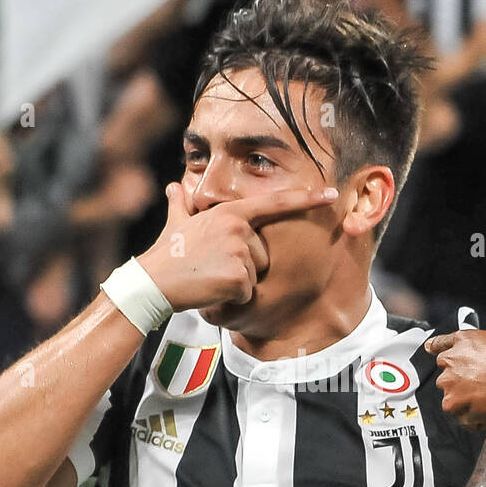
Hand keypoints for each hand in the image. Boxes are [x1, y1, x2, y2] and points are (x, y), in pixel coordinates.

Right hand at [136, 182, 337, 311]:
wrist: (154, 281)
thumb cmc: (167, 253)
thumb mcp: (176, 223)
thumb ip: (181, 205)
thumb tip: (173, 187)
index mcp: (231, 213)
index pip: (275, 203)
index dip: (306, 199)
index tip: (331, 194)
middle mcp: (239, 228)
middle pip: (263, 255)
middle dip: (243, 267)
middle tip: (212, 266)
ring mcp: (239, 252)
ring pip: (255, 276)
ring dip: (237, 283)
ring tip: (210, 277)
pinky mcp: (239, 278)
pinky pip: (248, 294)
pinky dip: (232, 298)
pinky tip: (211, 290)